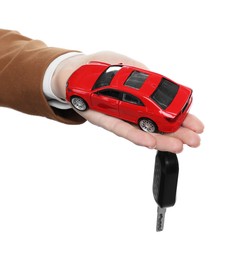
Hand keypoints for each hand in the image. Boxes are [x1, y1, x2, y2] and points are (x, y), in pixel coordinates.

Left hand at [52, 51, 203, 152]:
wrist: (73, 74)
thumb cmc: (99, 69)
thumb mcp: (124, 63)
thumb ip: (141, 72)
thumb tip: (156, 80)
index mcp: (140, 98)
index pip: (164, 110)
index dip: (181, 117)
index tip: (196, 123)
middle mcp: (132, 111)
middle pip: (157, 125)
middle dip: (178, 133)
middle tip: (195, 140)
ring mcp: (119, 117)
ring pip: (143, 131)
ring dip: (162, 140)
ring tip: (180, 146)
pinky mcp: (104, 120)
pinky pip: (122, 129)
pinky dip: (136, 135)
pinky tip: (151, 141)